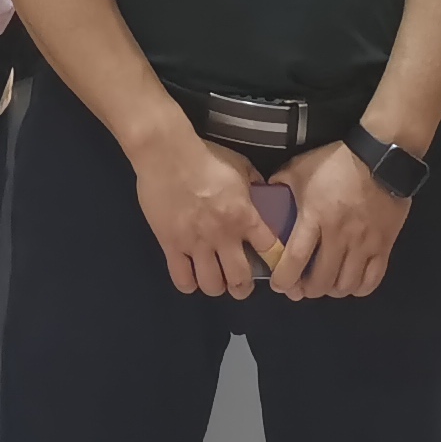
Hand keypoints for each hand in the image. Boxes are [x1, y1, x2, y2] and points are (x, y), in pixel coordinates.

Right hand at [129, 121, 278, 299]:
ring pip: (211, 285)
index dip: (273, 261)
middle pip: (240, 279)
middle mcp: (223, 236)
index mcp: (244, 217)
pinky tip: (190, 275)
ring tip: (214, 279)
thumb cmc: (205, 157)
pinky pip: (182, 279)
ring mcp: (195, 243)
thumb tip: (263, 193)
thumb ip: (254, 184)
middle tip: (239, 282)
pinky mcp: (171, 245)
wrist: (167, 155)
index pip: (270, 251)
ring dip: (216, 286)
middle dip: (242, 287)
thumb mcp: (240, 166)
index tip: (268, 262)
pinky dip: (189, 283)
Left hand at [273, 136, 412, 302]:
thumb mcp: (299, 168)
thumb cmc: (336, 163)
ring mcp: (364, 243)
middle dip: (307, 290)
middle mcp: (339, 236)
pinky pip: (372, 279)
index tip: (279, 286)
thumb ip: (280, 185)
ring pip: (346, 284)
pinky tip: (350, 282)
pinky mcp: (385, 245)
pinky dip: (359, 288)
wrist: (380, 157)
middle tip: (301, 287)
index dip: (285, 279)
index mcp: (315, 218)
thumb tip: (266, 198)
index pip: (296, 259)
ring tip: (325, 283)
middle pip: (322, 280)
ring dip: (332, 290)